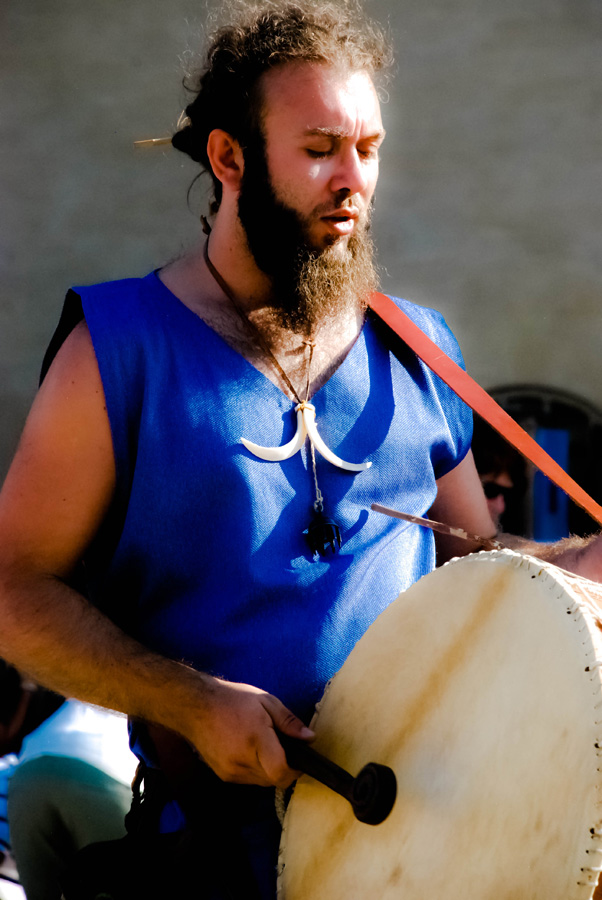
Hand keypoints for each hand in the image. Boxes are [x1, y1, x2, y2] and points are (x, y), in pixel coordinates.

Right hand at [186, 676, 314, 787]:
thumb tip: (310, 738)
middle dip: (283, 768)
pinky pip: (248, 780)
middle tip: (282, 748)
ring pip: (261, 782)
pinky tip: (250, 751)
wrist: (195, 706)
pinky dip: (255, 770)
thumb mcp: (266, 701)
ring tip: (264, 747)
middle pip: (274, 780)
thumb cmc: (233, 699)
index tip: (300, 759)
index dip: (295, 770)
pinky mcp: (223, 776)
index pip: (281, 772)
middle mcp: (242, 761)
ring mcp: (231, 772)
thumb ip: (289, 722)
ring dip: (269, 770)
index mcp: (256, 740)